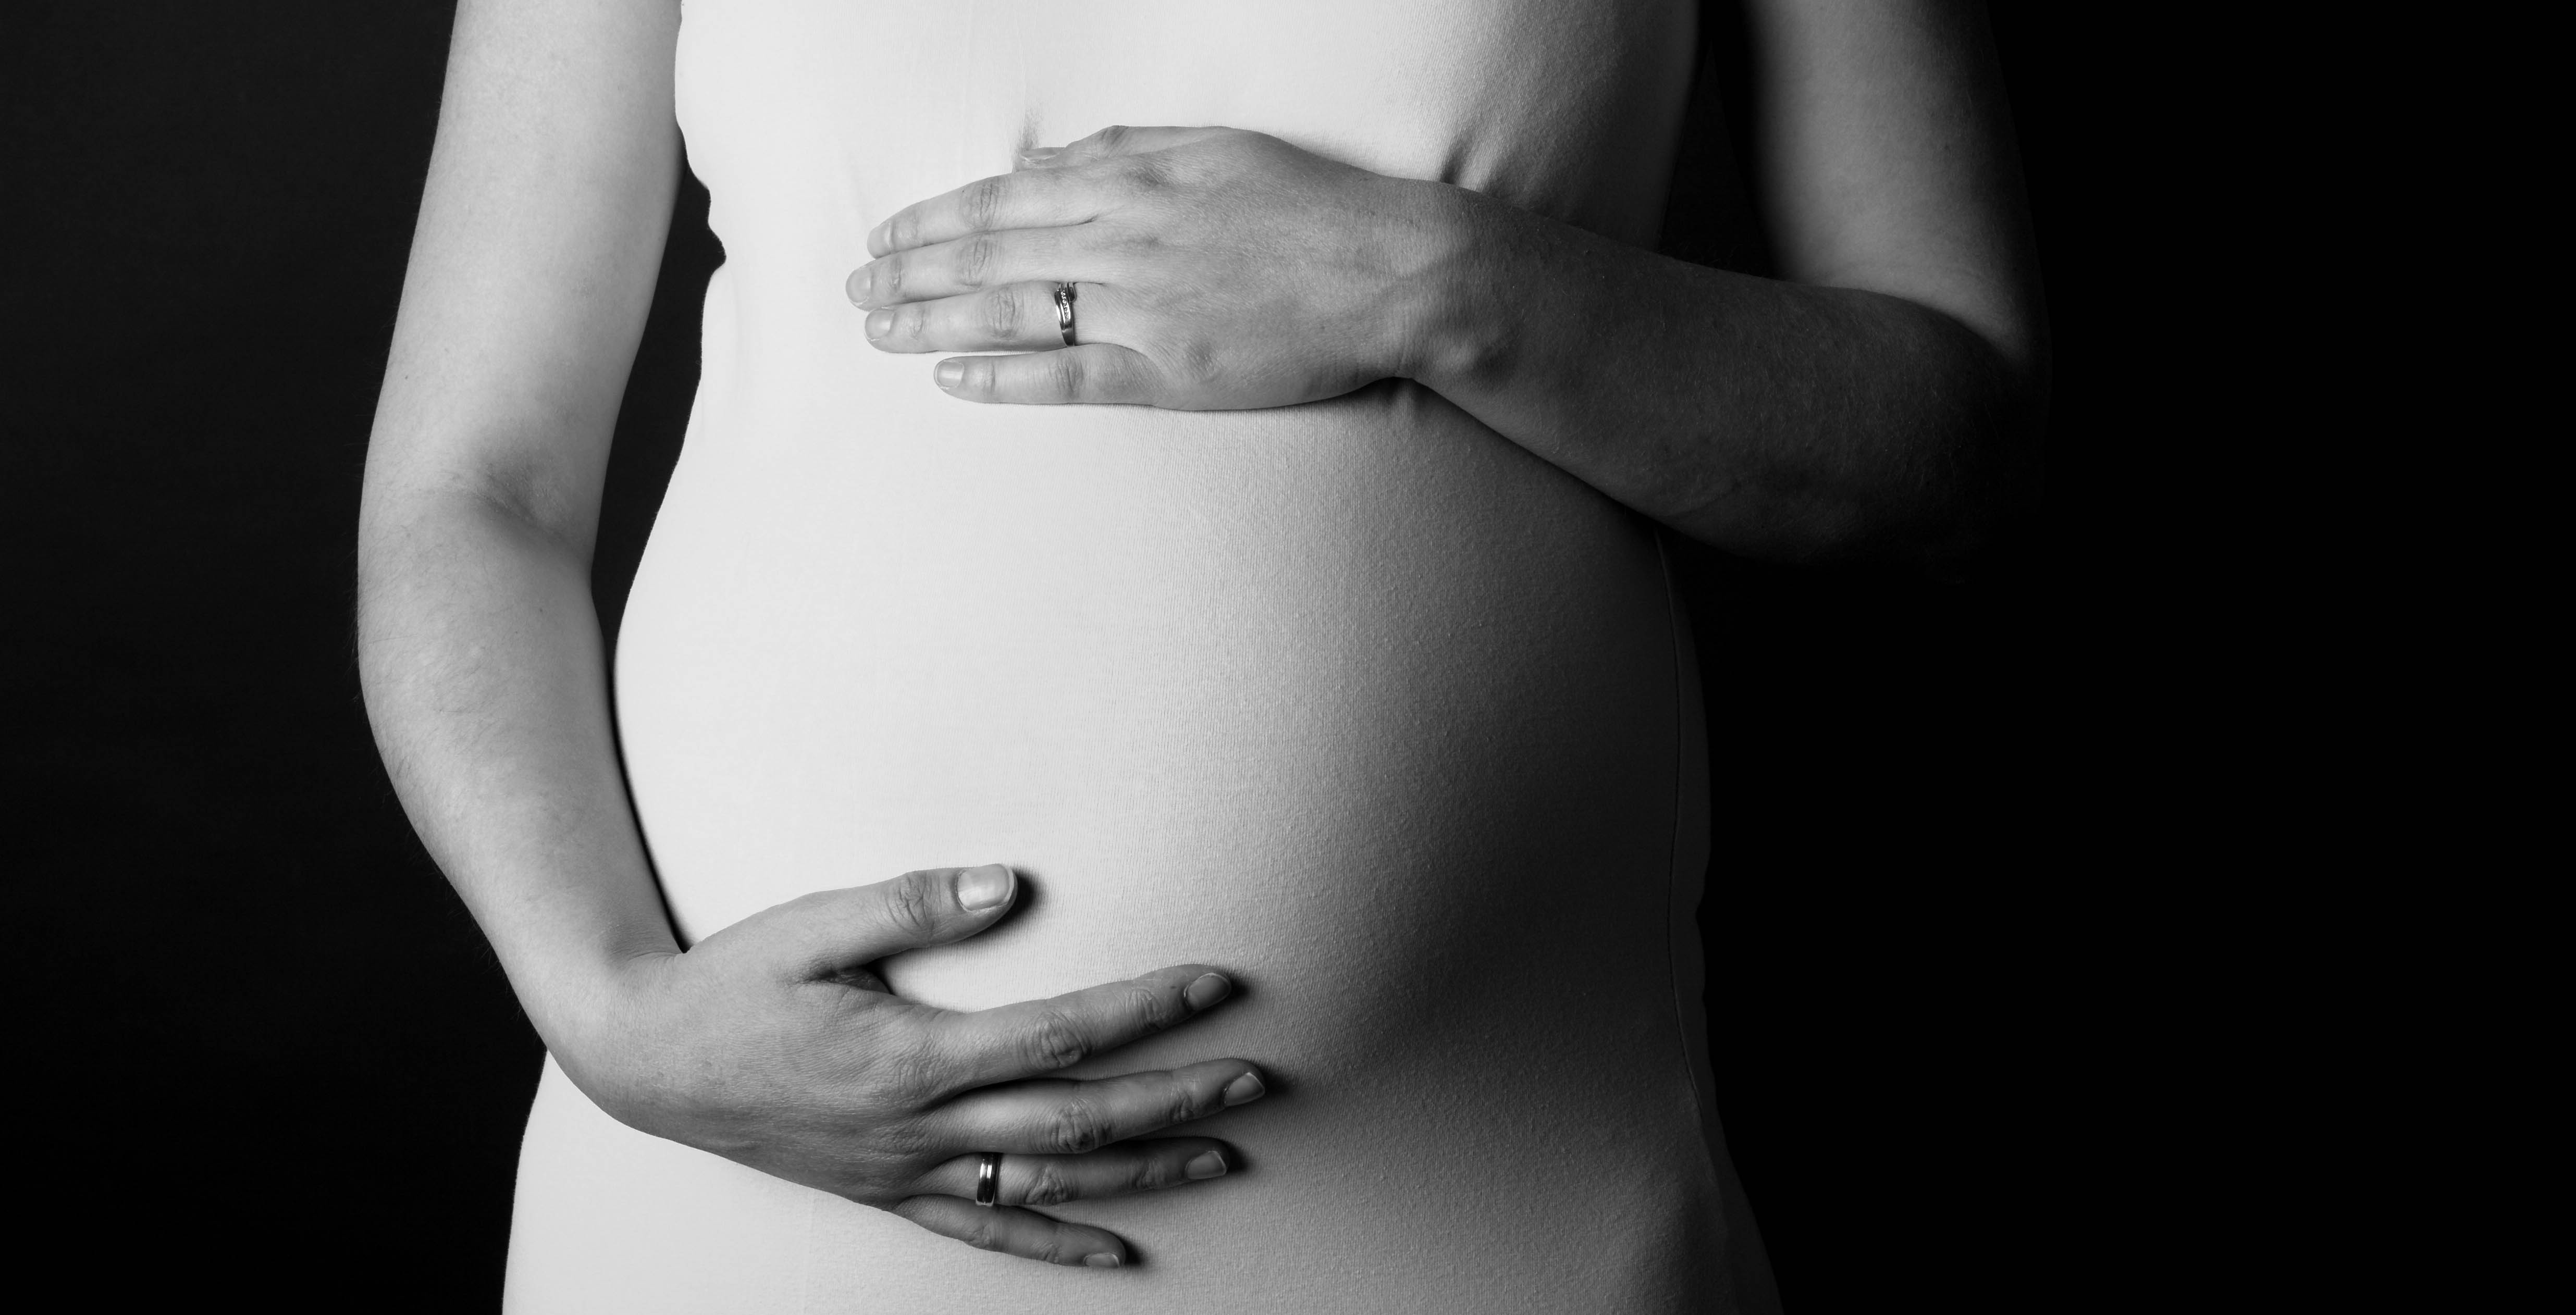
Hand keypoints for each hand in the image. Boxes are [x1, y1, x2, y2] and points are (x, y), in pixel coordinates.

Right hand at [560, 863, 1265, 1267]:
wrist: (647, 1061)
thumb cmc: (733, 981)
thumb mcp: (814, 924)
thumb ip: (915, 904)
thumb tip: (1010, 883)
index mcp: (911, 1055)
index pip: (1058, 1034)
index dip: (1143, 1010)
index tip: (1210, 982)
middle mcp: (920, 1126)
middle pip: (1075, 1118)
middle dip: (1173, 1098)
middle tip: (1252, 1079)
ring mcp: (906, 1169)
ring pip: (1048, 1179)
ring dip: (1141, 1170)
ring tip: (1221, 1154)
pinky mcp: (889, 1192)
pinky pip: (987, 1228)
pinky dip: (1058, 1242)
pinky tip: (1117, 1251)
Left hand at [847, 125, 1456, 408]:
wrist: (1390, 271)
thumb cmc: (1308, 205)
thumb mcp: (1210, 148)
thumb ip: (1120, 151)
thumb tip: (1041, 162)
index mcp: (1131, 180)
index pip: (1003, 197)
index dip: (934, 218)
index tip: (886, 236)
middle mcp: (1124, 238)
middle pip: (989, 253)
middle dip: (910, 272)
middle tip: (854, 291)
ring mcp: (1143, 307)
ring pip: (1012, 310)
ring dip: (934, 321)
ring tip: (878, 332)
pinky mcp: (1170, 369)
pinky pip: (1067, 375)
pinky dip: (1004, 377)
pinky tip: (953, 379)